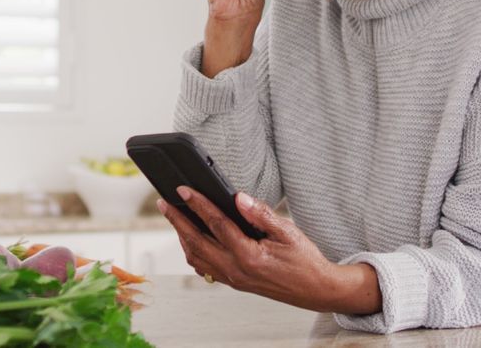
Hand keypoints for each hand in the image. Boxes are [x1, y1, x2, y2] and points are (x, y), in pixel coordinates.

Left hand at [158, 186, 381, 314]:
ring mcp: (233, 278)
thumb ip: (261, 214)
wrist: (316, 289)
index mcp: (249, 255)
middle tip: (164, 202)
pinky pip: (205, 268)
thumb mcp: (288, 232)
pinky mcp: (234, 282)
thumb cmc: (306, 261)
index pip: (216, 224)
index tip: (184, 190)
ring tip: (174, 217)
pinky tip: (192, 239)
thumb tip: (238, 198)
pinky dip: (193, 252)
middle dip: (177, 220)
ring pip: (196, 257)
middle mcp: (236, 270)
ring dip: (182, 237)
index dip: (197, 204)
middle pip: (196, 242)